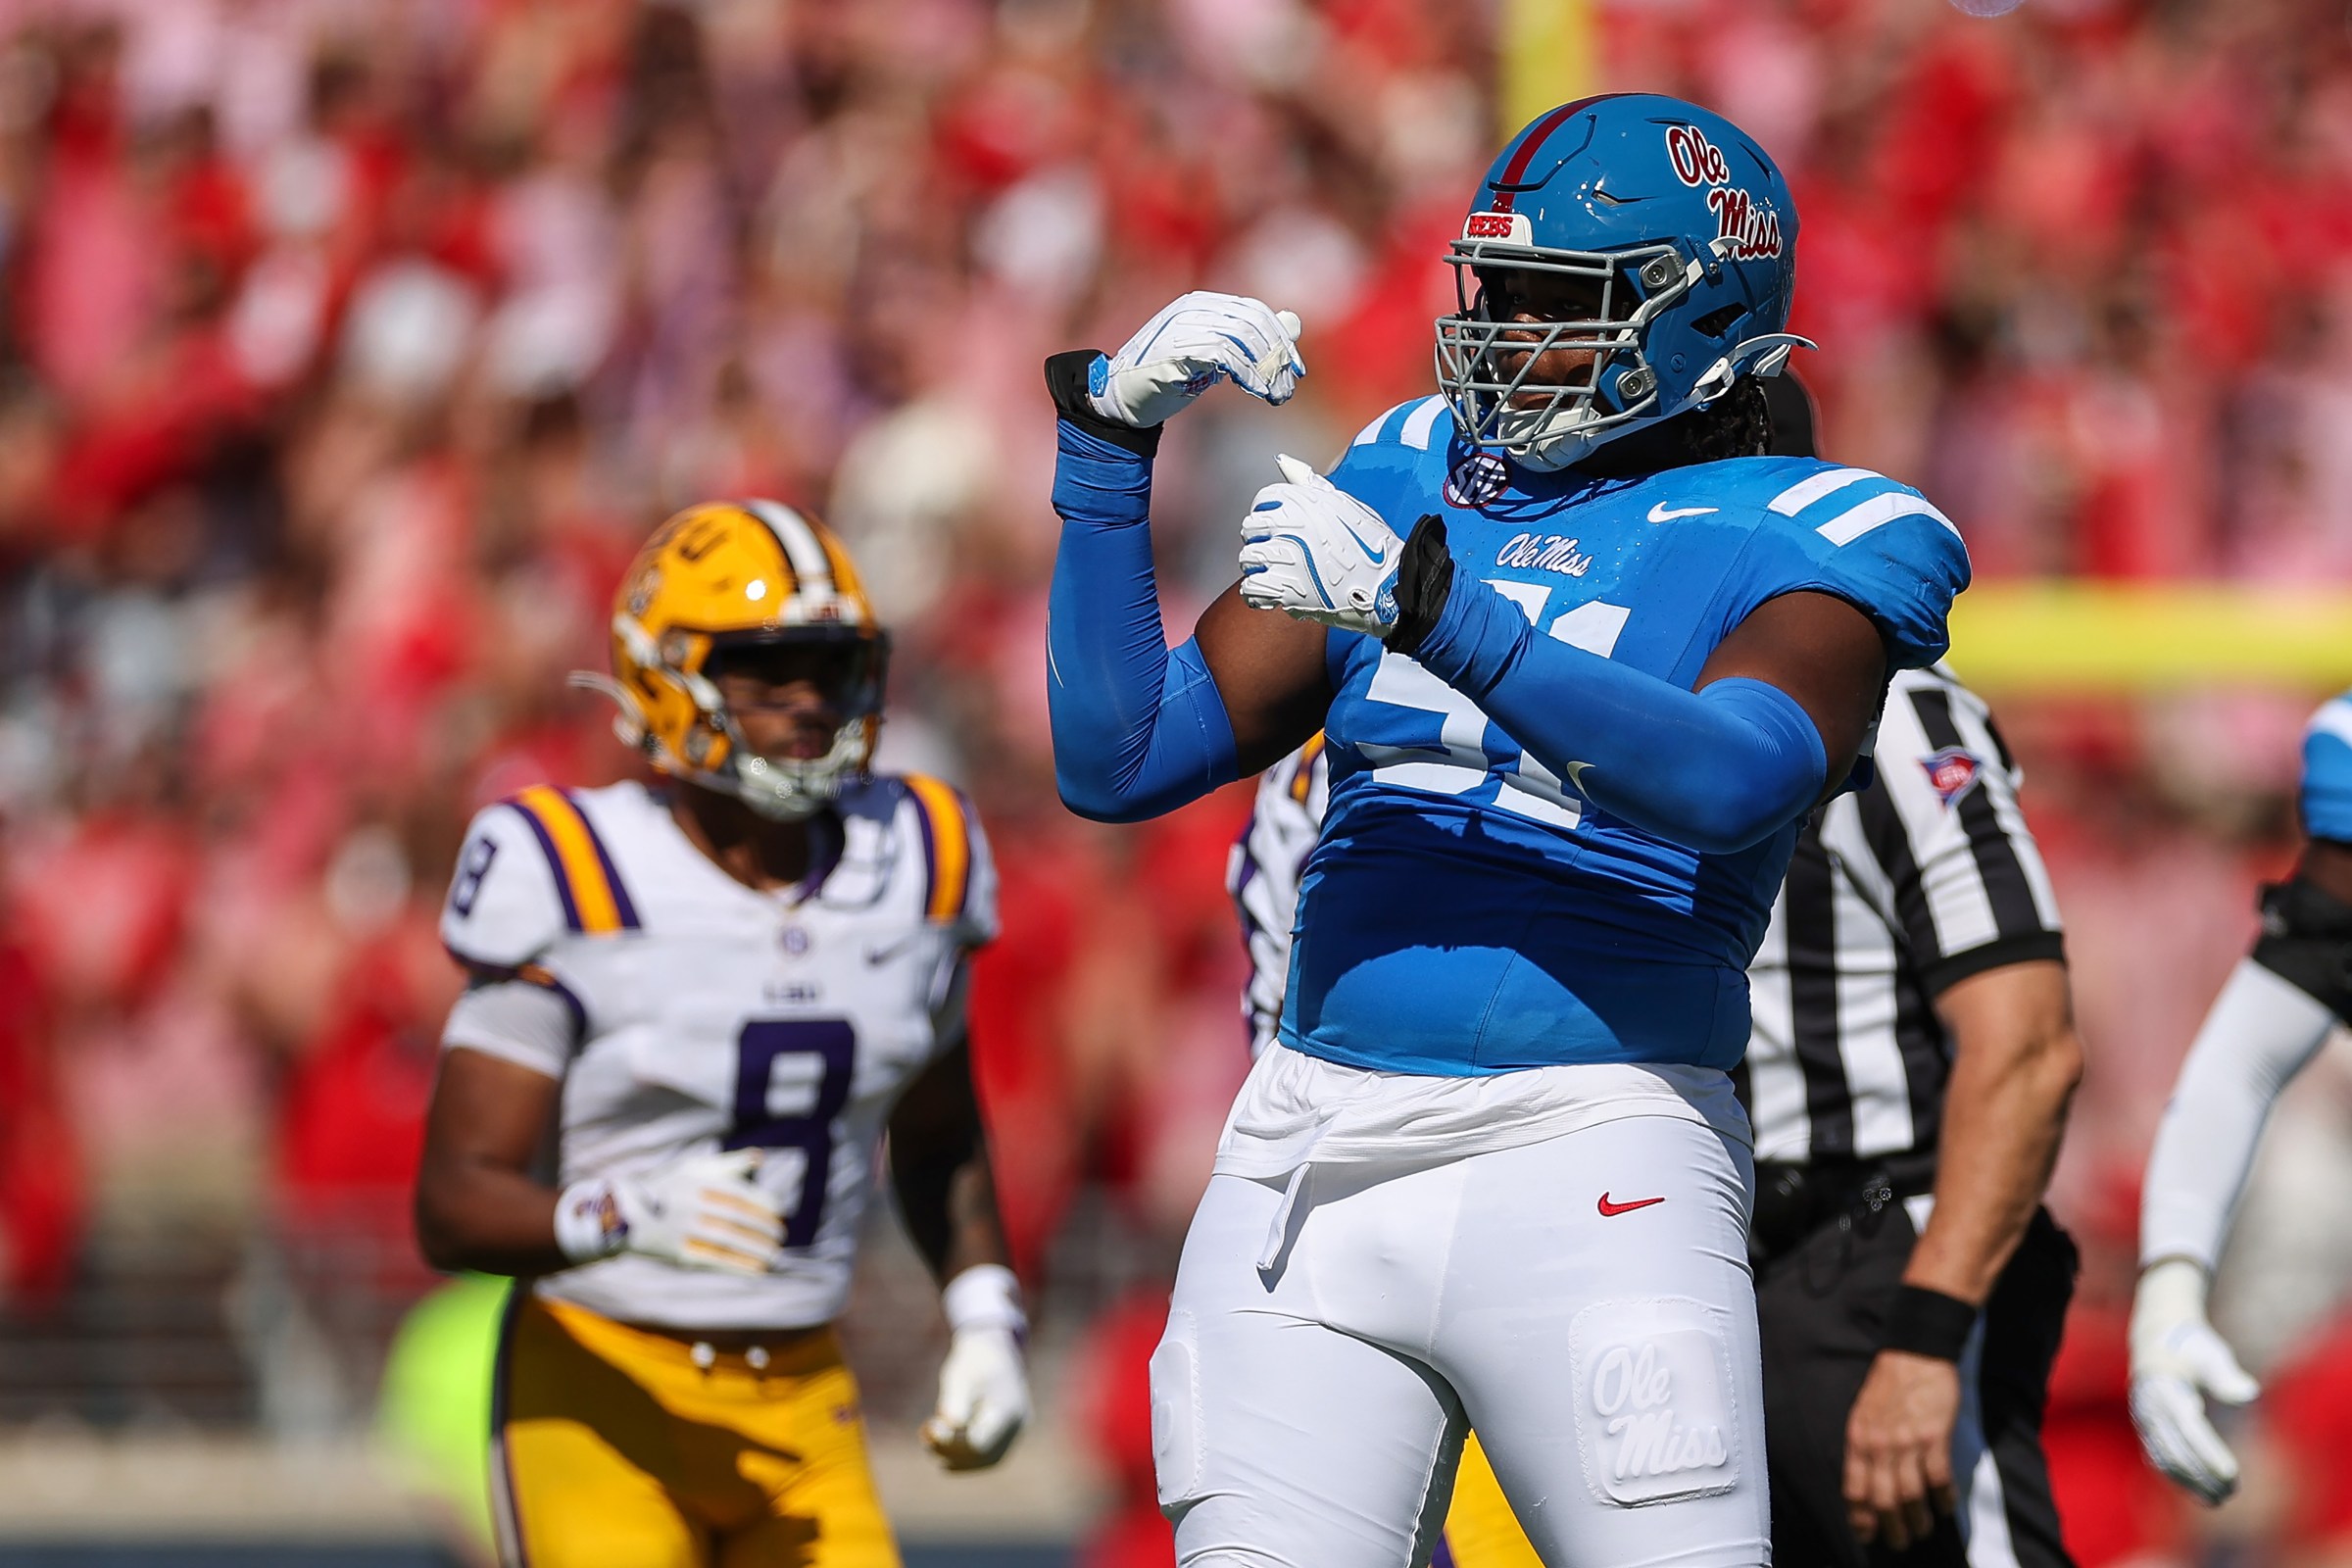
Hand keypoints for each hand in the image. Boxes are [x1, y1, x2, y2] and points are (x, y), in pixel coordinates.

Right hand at [557, 1149, 784, 1275]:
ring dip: (756, 1249)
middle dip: (764, 1228)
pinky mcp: (679, 1253)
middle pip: (737, 1218)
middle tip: (781, 1235)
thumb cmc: (669, 1187)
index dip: (764, 1204)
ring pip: (728, 1240)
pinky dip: (739, 1265)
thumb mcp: (695, 1168)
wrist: (624, 1213)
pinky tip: (758, 1270)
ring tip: (775, 1254)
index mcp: (699, 1181)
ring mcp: (685, 1229)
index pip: (741, 1194)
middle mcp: (693, 1203)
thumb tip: (761, 1158)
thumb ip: (729, 1164)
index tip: (779, 1212)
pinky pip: (714, 1260)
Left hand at [923, 1324, 1029, 1470]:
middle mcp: (1018, 1424)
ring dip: (959, 1459)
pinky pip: (991, 1455)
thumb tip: (945, 1431)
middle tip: (926, 1440)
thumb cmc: (973, 1362)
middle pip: (984, 1455)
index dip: (952, 1446)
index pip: (979, 1443)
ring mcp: (1018, 1430)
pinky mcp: (1011, 1434)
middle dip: (952, 1452)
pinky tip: (945, 1458)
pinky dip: (968, 1458)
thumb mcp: (959, 1376)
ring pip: (988, 1459)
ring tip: (931, 1446)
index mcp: (1008, 1409)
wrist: (995, 1350)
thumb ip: (953, 1402)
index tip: (929, 1433)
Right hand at [1089, 292, 1303, 426]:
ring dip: (1265, 370)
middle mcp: (1194, 308)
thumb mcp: (1216, 355)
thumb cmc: (1171, 376)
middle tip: (1287, 387)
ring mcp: (1183, 326)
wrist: (1123, 396)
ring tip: (1275, 395)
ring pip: (1241, 338)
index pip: (1255, 312)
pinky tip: (1257, 391)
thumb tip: (1292, 322)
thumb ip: (1250, 338)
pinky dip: (1247, 373)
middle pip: (1252, 323)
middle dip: (1277, 357)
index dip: (1280, 340)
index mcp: (1204, 304)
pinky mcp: (1177, 349)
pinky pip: (1224, 355)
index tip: (1294, 370)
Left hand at [1238, 454, 1401, 635]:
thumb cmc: (1370, 543)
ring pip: (1248, 559)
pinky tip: (1270, 592)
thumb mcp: (1344, 504)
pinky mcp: (1288, 589)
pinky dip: (1257, 592)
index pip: (1264, 499)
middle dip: (1258, 540)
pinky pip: (1251, 587)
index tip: (1273, 526)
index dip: (1265, 513)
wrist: (1388, 583)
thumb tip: (1282, 461)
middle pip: (1250, 528)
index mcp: (1304, 500)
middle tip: (1275, 552)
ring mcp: (1288, 558)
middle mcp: (1292, 525)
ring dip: (1258, 567)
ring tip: (1275, 573)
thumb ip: (1310, 484)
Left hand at [1844, 1349, 1960, 1550]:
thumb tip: (1868, 1484)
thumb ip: (1865, 1448)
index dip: (1859, 1517)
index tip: (1866, 1535)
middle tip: (1900, 1541)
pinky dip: (1943, 1497)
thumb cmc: (1888, 1387)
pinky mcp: (1934, 1437)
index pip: (1854, 1488)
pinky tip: (1946, 1506)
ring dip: (1918, 1518)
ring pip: (1911, 1495)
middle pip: (1883, 1499)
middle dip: (1891, 1527)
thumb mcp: (1863, 1416)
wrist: (1914, 1355)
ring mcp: (1907, 1442)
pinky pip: (1939, 1478)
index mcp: (1858, 1439)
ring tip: (1923, 1528)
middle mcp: (1879, 1445)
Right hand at [2130, 1257, 2258, 1504]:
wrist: (2156, 1333)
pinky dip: (2178, 1477)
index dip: (2209, 1454)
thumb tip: (2249, 1394)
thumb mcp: (2210, 1353)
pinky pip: (2159, 1457)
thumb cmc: (2191, 1344)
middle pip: (2175, 1449)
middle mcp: (2149, 1405)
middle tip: (2232, 1491)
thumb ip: (2227, 1376)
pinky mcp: (2146, 1426)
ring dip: (2190, 1481)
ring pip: (2164, 1458)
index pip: (2189, 1429)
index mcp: (2164, 1386)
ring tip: (2220, 1499)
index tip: (2232, 1474)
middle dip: (2202, 1474)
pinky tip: (2200, 1492)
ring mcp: (2144, 1417)